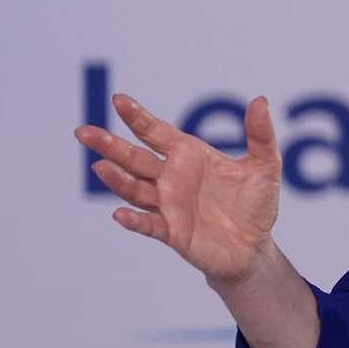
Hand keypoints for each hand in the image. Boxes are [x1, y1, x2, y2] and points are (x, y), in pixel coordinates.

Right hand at [73, 93, 281, 286]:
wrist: (255, 247)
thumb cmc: (255, 204)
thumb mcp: (265, 166)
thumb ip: (260, 135)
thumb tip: (260, 101)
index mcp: (189, 155)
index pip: (156, 132)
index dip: (138, 117)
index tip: (119, 100)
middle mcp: (171, 178)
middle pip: (134, 158)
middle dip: (109, 145)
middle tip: (83, 131)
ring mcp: (168, 205)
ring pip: (135, 189)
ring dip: (117, 180)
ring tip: (100, 166)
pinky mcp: (172, 232)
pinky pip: (149, 224)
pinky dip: (135, 220)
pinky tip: (121, 214)